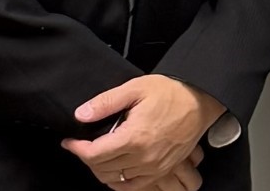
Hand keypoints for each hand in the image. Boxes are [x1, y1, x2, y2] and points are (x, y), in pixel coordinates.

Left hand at [63, 76, 225, 186]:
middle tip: (82, 145)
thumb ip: (106, 102)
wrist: (200, 101)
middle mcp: (144, 157)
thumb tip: (81, 115)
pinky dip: (118, 182)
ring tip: (96, 155)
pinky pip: (132, 186)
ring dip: (100, 169)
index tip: (69, 142)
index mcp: (134, 137)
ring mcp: (154, 167)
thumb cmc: (171, 93)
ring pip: (114, 180)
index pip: (94, 154)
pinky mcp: (162, 170)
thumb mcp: (135, 88)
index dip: (77, 149)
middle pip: (101, 168)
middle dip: (86, 157)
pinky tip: (113, 171)